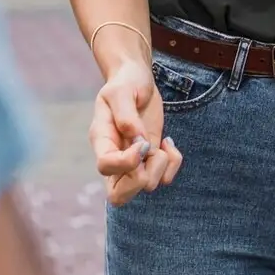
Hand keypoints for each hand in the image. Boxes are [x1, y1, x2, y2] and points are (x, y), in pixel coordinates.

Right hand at [87, 59, 181, 206]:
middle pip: (118, 195)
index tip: (142, 142)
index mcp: (101, 139)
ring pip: (146, 187)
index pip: (105, 167)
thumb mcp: (122, 91)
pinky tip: (168, 143)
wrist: (136, 78)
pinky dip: (173, 164)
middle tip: (150, 152)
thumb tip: (138, 141)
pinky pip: (164, 179)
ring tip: (161, 143)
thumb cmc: (126, 82)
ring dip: (161, 166)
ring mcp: (133, 162)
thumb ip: (126, 115)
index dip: (126, 162)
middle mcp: (114, 156)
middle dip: (142, 178)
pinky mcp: (150, 160)